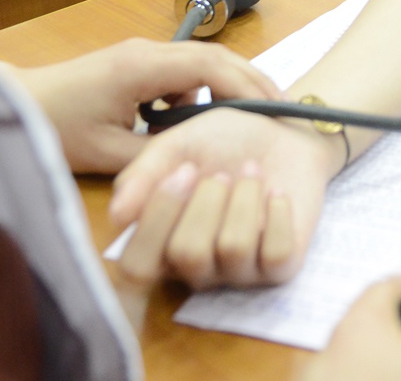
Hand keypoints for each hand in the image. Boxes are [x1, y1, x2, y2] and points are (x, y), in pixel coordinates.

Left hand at [9, 39, 278, 174]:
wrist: (15, 105)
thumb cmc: (55, 129)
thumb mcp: (108, 155)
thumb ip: (158, 156)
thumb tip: (198, 160)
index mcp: (143, 68)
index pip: (211, 67)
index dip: (247, 88)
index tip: (275, 113)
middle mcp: (147, 52)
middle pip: (214, 57)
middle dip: (250, 82)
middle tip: (282, 112)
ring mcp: (141, 54)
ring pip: (200, 63)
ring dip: (224, 87)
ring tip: (247, 121)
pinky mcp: (135, 64)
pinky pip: (181, 71)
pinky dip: (199, 91)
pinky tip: (200, 121)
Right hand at [108, 105, 342, 289]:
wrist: (283, 128)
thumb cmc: (223, 141)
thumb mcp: (177, 145)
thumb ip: (144, 173)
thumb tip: (116, 215)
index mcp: (160, 243)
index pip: (138, 266)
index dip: (159, 217)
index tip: (184, 170)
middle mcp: (195, 267)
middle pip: (187, 255)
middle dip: (208, 200)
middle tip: (223, 172)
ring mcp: (238, 272)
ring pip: (233, 249)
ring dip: (245, 198)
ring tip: (252, 173)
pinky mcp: (280, 268)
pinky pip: (277, 254)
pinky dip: (278, 212)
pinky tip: (276, 193)